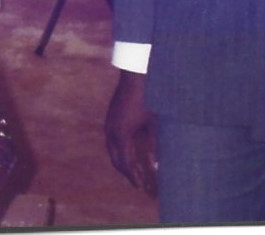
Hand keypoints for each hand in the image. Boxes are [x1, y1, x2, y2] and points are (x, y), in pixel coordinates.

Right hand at [105, 70, 158, 196]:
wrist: (134, 77)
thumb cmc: (147, 100)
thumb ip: (153, 146)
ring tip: (130, 169)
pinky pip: (110, 139)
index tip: (138, 186)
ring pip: (110, 149)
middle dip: (124, 171)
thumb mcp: (153, 124)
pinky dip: (117, 149)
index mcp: (121, 135)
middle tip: (135, 182)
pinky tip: (125, 150)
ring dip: (120, 160)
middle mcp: (111, 131)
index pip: (125, 163)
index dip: (132, 176)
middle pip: (115, 158)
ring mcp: (108, 123)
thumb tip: (156, 165)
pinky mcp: (110, 117)